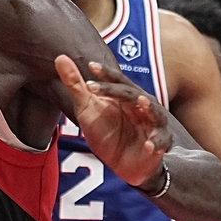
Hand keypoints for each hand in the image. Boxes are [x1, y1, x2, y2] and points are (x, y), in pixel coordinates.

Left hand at [55, 55, 168, 186]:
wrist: (121, 162)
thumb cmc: (106, 131)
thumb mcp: (87, 108)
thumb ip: (76, 84)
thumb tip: (60, 57)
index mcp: (126, 95)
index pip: (117, 80)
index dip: (105, 73)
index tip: (90, 66)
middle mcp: (143, 105)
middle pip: (131, 93)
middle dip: (115, 90)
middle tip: (95, 88)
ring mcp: (153, 124)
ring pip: (154, 113)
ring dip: (148, 108)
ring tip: (141, 103)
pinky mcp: (159, 143)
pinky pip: (160, 141)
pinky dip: (156, 142)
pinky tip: (148, 145)